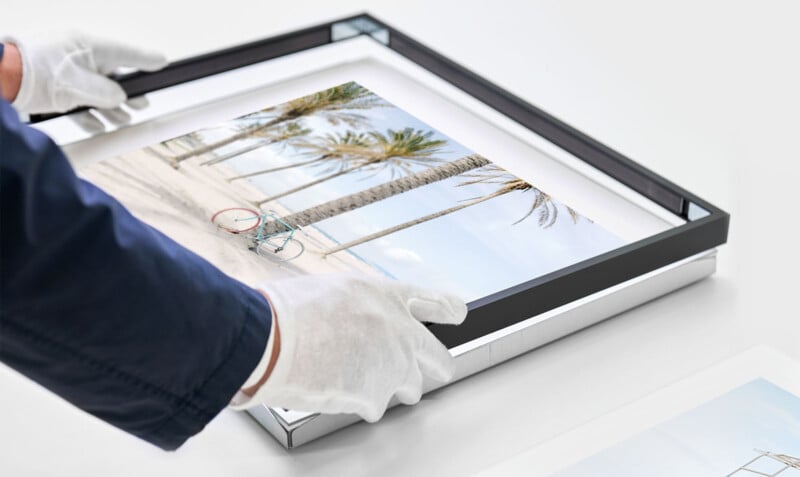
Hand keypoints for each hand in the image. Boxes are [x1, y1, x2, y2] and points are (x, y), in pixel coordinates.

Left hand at [8, 33, 166, 113]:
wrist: (2, 78)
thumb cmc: (33, 73)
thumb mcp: (76, 85)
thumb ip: (105, 93)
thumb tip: (121, 98)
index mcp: (89, 47)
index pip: (127, 52)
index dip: (147, 60)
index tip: (163, 64)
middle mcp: (81, 56)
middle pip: (115, 75)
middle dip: (129, 94)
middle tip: (141, 104)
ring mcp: (69, 70)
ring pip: (99, 90)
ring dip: (111, 108)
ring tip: (120, 119)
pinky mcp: (58, 86)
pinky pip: (82, 100)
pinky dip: (91, 113)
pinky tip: (97, 124)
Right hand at [243, 274, 466, 421]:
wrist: (274, 340)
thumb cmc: (292, 312)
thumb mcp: (334, 290)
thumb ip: (359, 308)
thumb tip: (357, 319)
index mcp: (387, 296)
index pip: (435, 302)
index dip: (448, 309)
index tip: (457, 313)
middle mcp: (400, 330)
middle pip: (438, 356)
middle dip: (438, 365)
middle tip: (438, 370)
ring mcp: (393, 365)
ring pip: (411, 387)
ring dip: (394, 386)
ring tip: (364, 382)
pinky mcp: (377, 396)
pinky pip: (375, 405)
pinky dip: (358, 401)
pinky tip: (336, 389)